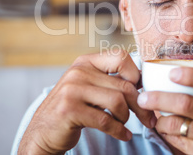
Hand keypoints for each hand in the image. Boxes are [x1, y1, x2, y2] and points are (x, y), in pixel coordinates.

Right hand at [18, 51, 155, 154]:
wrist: (43, 132)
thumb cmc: (74, 109)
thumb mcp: (89, 87)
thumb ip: (111, 81)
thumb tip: (144, 82)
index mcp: (85, 62)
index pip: (120, 57)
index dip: (135, 74)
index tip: (140, 91)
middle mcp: (78, 72)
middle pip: (124, 85)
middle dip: (140, 105)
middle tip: (149, 119)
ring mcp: (71, 90)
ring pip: (117, 102)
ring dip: (126, 117)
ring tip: (125, 124)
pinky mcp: (69, 110)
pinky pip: (105, 120)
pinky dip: (118, 130)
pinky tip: (123, 135)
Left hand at [137, 47, 192, 154]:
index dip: (190, 75)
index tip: (171, 73)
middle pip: (187, 104)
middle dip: (160, 99)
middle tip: (143, 96)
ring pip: (176, 125)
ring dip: (160, 118)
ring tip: (153, 112)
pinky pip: (176, 141)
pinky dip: (166, 133)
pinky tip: (164, 127)